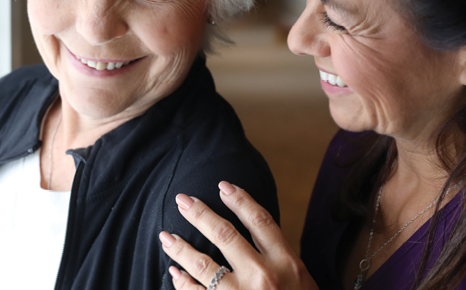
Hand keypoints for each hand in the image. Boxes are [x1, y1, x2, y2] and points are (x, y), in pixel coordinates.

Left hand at [159, 181, 317, 289]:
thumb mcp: (300, 279)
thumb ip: (278, 256)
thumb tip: (251, 229)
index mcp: (286, 263)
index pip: (260, 220)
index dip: (240, 199)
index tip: (223, 185)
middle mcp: (264, 276)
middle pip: (226, 234)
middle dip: (200, 214)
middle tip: (182, 200)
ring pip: (203, 264)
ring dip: (181, 248)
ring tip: (166, 236)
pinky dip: (183, 283)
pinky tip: (174, 274)